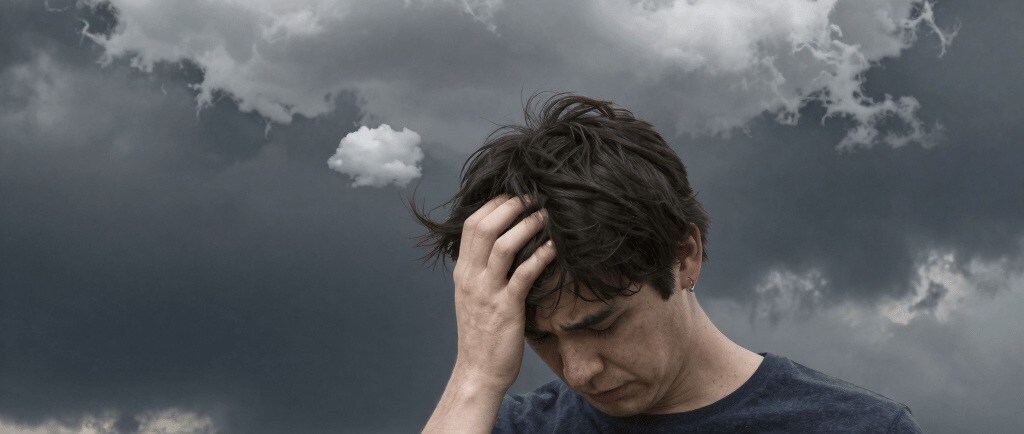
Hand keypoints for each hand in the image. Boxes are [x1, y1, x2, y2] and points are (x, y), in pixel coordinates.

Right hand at [451, 195, 555, 392]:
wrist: (478, 370)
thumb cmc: (481, 333)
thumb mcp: (474, 296)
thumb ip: (482, 270)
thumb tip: (502, 246)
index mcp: (463, 272)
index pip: (471, 225)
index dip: (493, 204)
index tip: (514, 194)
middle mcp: (471, 277)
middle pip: (484, 227)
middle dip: (510, 206)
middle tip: (532, 197)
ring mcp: (487, 292)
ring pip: (503, 246)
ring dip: (527, 226)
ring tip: (546, 216)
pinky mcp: (506, 308)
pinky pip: (524, 274)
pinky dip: (541, 256)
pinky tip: (555, 247)